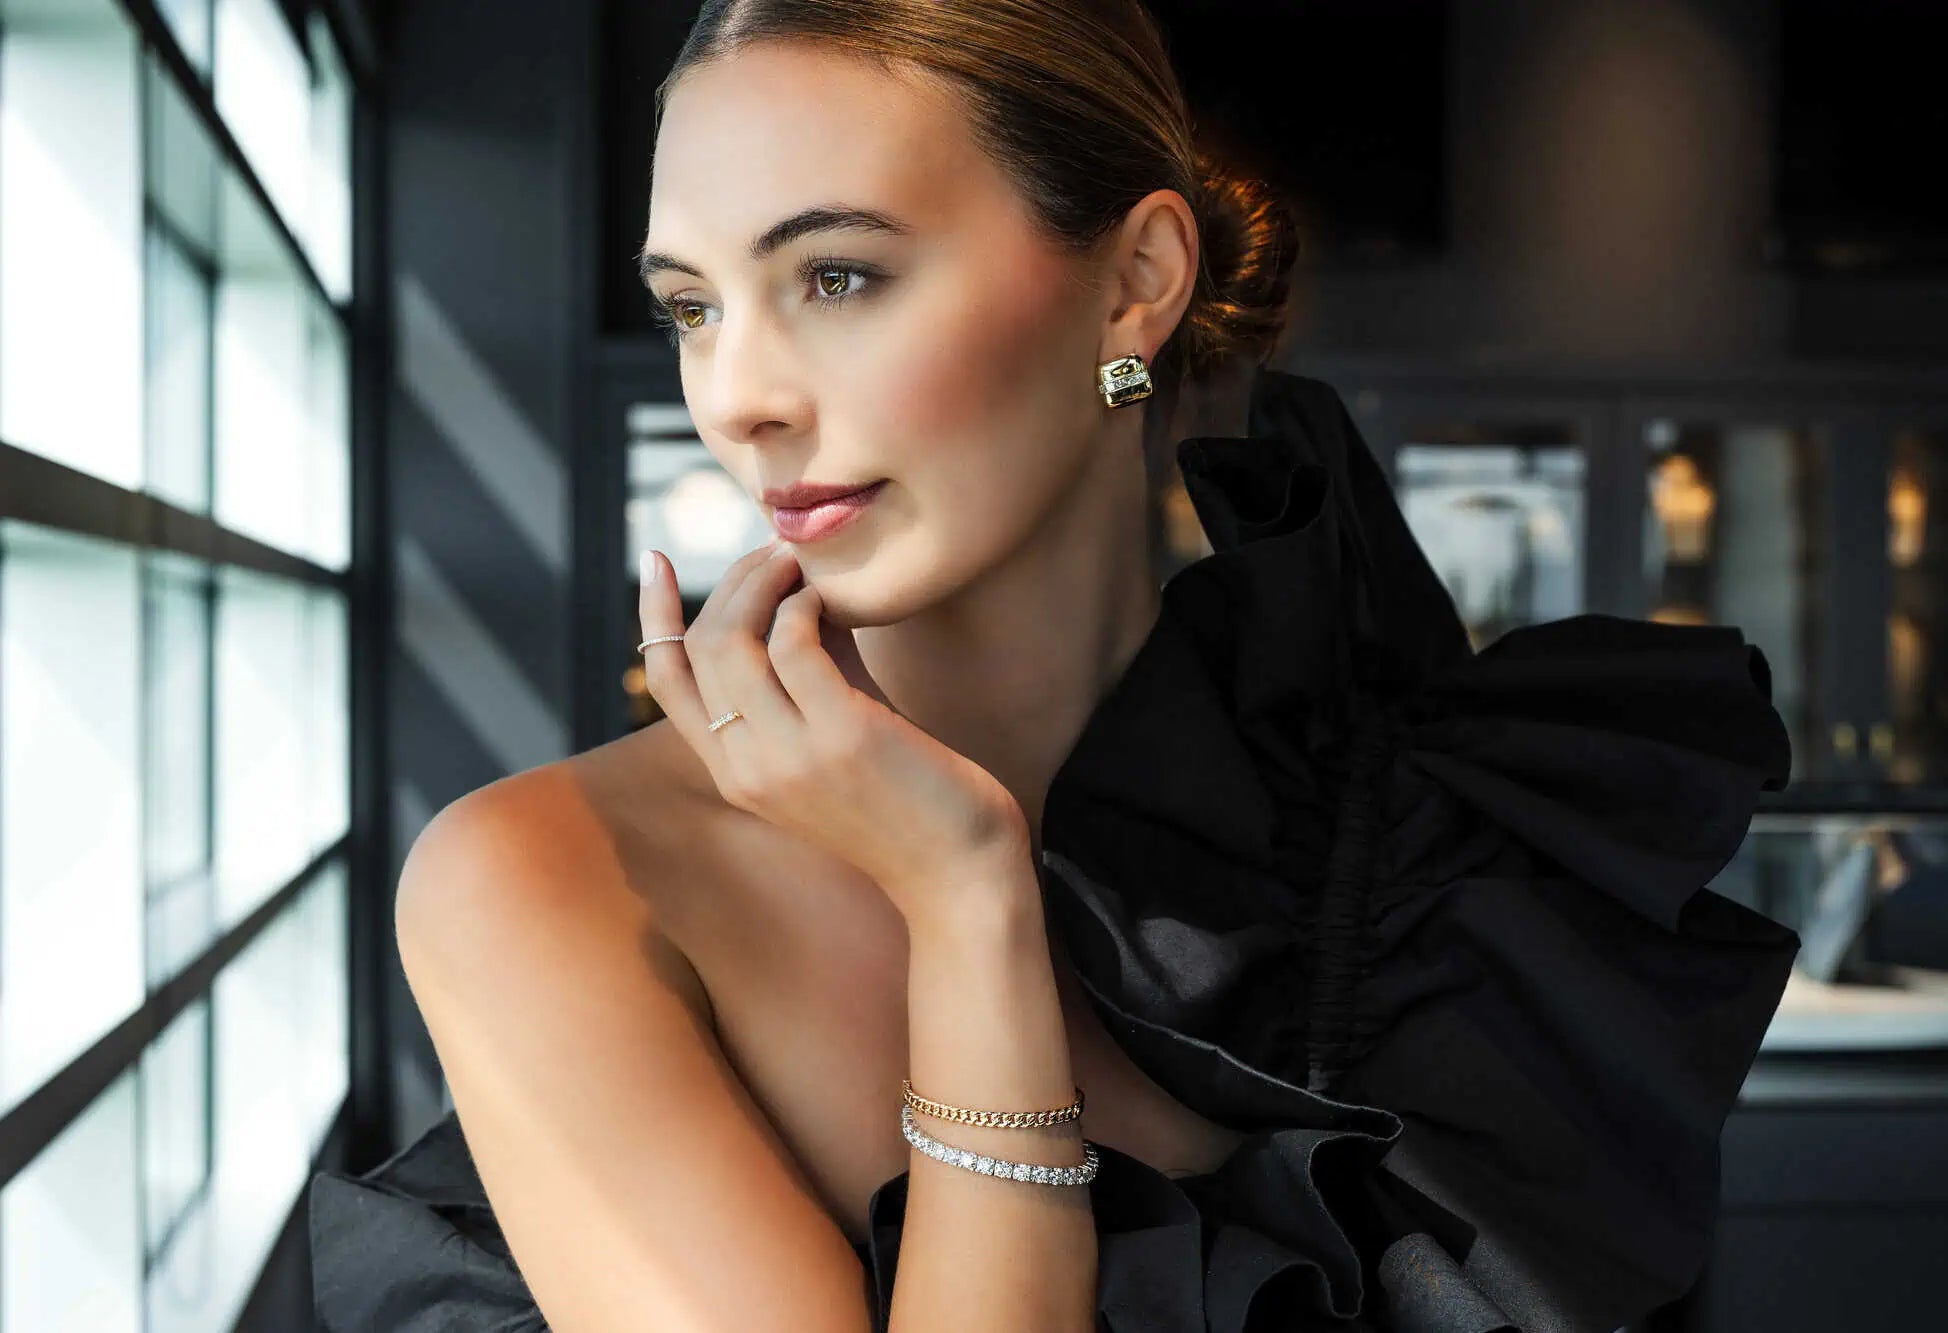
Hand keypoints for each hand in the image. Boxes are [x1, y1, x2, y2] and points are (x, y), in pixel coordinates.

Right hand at [637, 540, 1030, 924]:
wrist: (959, 871)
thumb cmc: (907, 796)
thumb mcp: (835, 730)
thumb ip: (809, 667)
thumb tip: (799, 588)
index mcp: (735, 771)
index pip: (666, 680)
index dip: (652, 614)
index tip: (654, 560)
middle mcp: (747, 767)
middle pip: (699, 648)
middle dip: (731, 583)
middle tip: (775, 554)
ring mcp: (789, 755)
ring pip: (733, 641)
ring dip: (764, 583)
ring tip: (801, 564)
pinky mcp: (839, 737)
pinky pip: (794, 643)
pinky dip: (805, 604)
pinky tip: (832, 600)